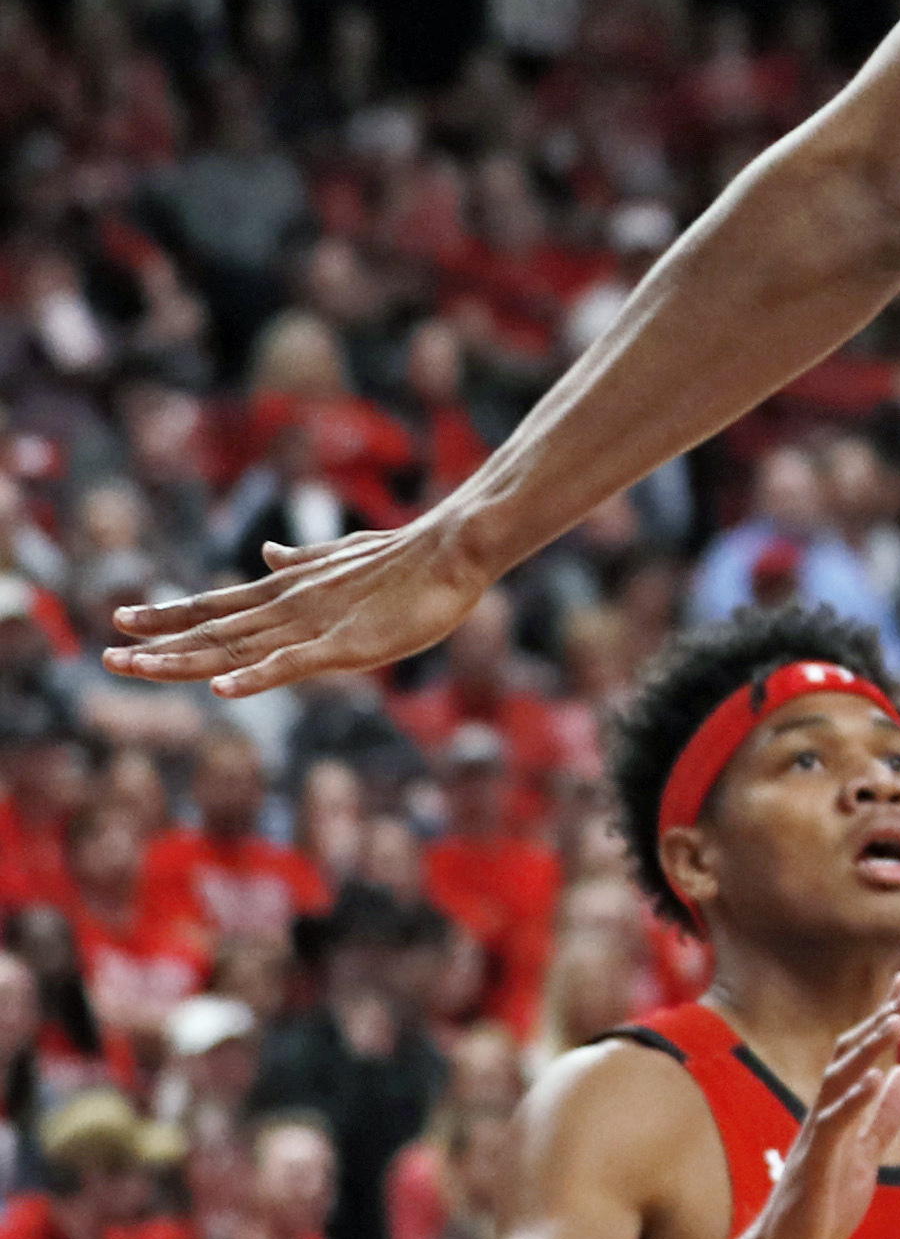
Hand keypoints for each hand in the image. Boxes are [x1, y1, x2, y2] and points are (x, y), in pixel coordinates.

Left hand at [105, 511, 502, 699]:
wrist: (454, 547)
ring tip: (138, 668)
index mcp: (288, 591)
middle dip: (159, 646)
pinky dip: (256, 678)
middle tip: (106, 657)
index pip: (215, 605)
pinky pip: (292, 664)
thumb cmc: (406, 555)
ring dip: (186, 661)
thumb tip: (266, 552)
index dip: (168, 615)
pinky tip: (224, 691)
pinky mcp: (347, 645)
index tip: (123, 620)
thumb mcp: (342, 558)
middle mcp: (289, 607)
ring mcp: (314, 625)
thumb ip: (301, 561)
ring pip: (238, 648)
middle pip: (213, 631)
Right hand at [748, 984, 899, 1238]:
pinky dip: (855, 1101)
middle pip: (850, 1058)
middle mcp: (824, 1115)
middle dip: (879, 1023)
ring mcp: (816, 1138)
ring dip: (868, 1051)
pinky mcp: (814, 1165)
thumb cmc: (822, 1202)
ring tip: (896, 1021)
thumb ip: (884, 1116)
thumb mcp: (865, 1154)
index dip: (883, 1020)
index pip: (861, 1056)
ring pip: (839, 1083)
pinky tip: (877, 1080)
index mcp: (838, 1111)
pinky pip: (834, 1127)